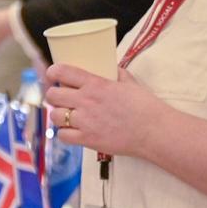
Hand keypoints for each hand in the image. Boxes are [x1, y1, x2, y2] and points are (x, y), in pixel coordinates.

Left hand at [42, 64, 169, 159]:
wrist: (154, 131)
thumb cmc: (146, 106)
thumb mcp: (131, 83)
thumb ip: (118, 74)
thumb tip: (112, 68)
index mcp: (96, 84)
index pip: (63, 72)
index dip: (52, 72)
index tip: (52, 74)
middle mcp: (86, 101)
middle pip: (53, 95)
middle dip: (53, 95)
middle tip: (60, 98)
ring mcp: (85, 121)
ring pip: (54, 116)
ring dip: (58, 115)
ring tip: (66, 116)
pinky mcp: (87, 139)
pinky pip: (62, 136)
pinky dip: (64, 134)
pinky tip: (72, 131)